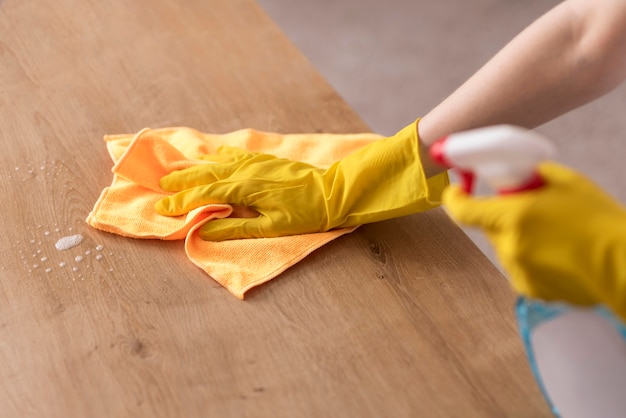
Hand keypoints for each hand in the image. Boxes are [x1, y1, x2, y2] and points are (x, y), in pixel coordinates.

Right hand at [155, 121, 448, 239]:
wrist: (334, 192)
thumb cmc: (306, 214)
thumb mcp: (272, 227)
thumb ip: (236, 227)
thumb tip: (205, 229)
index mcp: (245, 189)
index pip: (205, 194)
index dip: (183, 202)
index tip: (163, 208)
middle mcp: (246, 171)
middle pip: (207, 174)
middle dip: (183, 181)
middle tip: (161, 185)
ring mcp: (256, 163)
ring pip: (218, 163)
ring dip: (196, 167)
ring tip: (177, 169)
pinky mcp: (266, 160)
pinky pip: (236, 155)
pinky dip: (220, 156)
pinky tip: (213, 155)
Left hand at [443, 162, 625, 319]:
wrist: (623, 265)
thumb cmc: (599, 221)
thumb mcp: (565, 183)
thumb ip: (531, 178)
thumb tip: (514, 178)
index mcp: (513, 217)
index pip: (463, 211)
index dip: (454, 199)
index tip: (456, 192)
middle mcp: (510, 246)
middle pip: (490, 228)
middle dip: (503, 217)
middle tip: (531, 211)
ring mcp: (518, 270)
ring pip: (506, 247)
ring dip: (520, 239)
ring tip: (556, 237)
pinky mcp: (530, 289)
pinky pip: (520, 267)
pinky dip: (532, 259)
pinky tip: (560, 255)